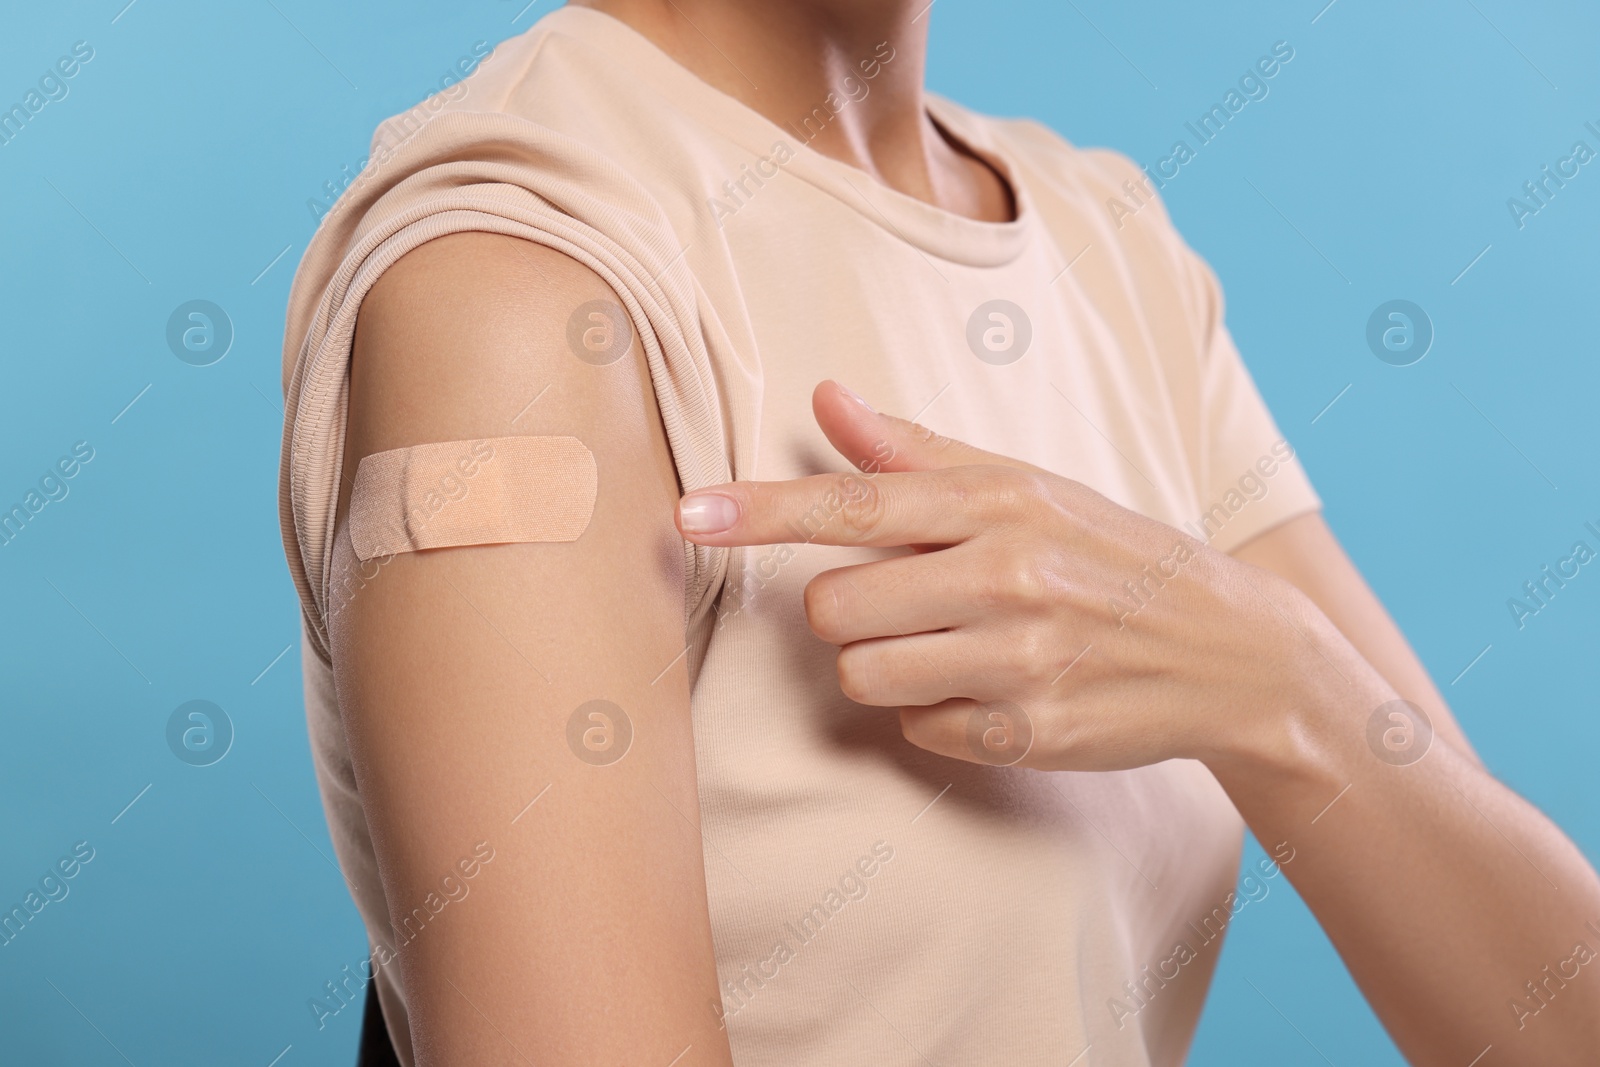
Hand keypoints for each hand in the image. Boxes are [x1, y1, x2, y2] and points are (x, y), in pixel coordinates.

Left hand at [674, 381, 1328, 772]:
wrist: (1230, 648)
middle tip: (908, 605)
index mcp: (998, 501)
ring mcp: (1023, 658)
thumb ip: (918, 451)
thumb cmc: (1108, 554)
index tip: (687, 514)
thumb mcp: (1027, 488)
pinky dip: (935, 717)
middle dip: (850, 612)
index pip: (855, 500)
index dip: (761, 511)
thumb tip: (826, 396)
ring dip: (883, 668)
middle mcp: (1009, 574)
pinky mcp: (1034, 733)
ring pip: (864, 674)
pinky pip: (918, 731)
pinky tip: (989, 693)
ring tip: (947, 650)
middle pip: (835, 607)